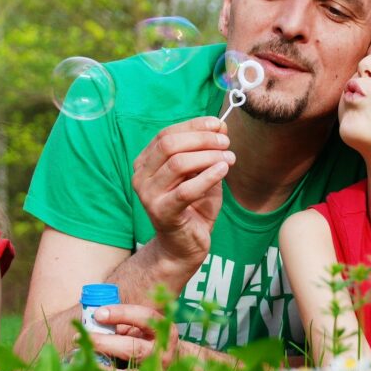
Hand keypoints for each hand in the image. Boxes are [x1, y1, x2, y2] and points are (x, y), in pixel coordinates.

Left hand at [88, 304, 178, 370]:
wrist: (175, 362)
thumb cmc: (150, 338)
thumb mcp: (142, 326)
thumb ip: (122, 323)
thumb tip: (93, 321)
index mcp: (165, 330)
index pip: (144, 317)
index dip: (121, 314)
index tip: (97, 313)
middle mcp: (163, 353)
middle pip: (133, 348)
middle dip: (105, 342)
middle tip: (81, 337)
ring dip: (101, 365)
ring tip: (81, 357)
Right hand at [131, 117, 233, 270]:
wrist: (184, 246)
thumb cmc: (193, 206)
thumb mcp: (201, 173)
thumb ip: (208, 150)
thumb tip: (220, 125)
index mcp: (146, 162)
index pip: (167, 134)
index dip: (194, 126)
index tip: (218, 125)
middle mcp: (141, 176)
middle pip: (170, 145)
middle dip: (202, 139)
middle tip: (226, 143)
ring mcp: (148, 195)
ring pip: (178, 164)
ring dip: (208, 157)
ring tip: (229, 158)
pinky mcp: (162, 212)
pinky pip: (186, 190)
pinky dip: (207, 177)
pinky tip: (223, 170)